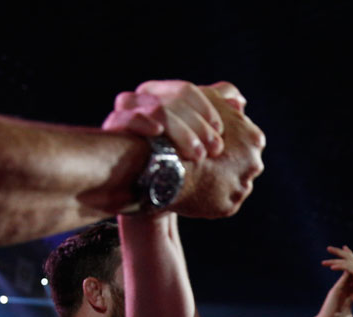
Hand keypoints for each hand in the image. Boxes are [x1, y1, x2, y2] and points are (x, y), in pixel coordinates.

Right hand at [104, 80, 235, 161]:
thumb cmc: (170, 163)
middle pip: (174, 99)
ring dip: (181, 131)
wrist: (140, 189)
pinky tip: (159, 136)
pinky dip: (144, 123)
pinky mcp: (113, 129)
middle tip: (216, 150)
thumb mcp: (195, 141)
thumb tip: (239, 102)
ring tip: (199, 156)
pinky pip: (127, 118)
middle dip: (198, 125)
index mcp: (160, 95)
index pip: (186, 91)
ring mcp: (125, 112)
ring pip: (157, 108)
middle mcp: (142, 99)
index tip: (221, 130)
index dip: (207, 108)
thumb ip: (215, 118)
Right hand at [170, 86, 264, 218]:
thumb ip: (224, 96)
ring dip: (220, 176)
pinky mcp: (228, 207)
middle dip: (228, 157)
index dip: (225, 134)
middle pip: (241, 159)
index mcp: (253, 139)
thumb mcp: (202, 99)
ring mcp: (241, 188)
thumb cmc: (182, 125)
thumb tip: (240, 102)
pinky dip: (211, 193)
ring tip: (199, 170)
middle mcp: (254, 165)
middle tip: (205, 155)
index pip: (244, 136)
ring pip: (232, 180)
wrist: (164, 162)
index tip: (209, 135)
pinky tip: (197, 185)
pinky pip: (222, 198)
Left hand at [322, 245, 352, 311]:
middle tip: (328, 248)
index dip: (346, 254)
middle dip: (338, 252)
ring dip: (335, 259)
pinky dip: (340, 266)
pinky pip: (348, 267)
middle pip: (348, 257)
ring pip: (346, 261)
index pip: (351, 261)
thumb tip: (347, 287)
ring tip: (324, 261)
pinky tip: (332, 267)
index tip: (340, 250)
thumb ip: (351, 288)